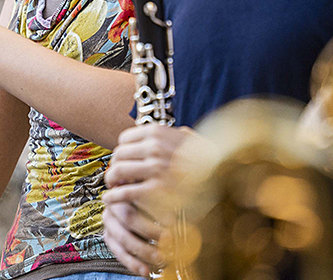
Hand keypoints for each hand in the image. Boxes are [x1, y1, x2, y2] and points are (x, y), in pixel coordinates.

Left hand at [102, 124, 193, 275]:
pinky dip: (113, 197)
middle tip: (114, 177)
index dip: (122, 152)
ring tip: (112, 187)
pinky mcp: (155, 190)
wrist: (222, 180)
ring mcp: (154, 168)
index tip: (122, 161)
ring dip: (111, 181)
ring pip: (117, 172)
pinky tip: (110, 200)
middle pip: (118, 155)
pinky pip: (124, 192)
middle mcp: (154, 147)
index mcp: (158, 132)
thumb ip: (177, 134)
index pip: (124, 139)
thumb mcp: (191, 140)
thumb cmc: (207, 161)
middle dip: (114, 166)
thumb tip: (172, 133)